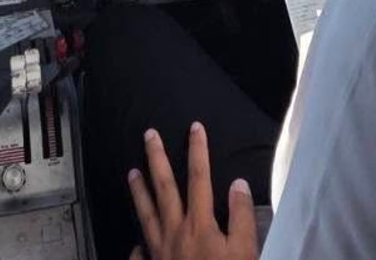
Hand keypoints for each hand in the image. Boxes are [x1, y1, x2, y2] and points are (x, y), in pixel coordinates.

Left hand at [127, 122, 258, 259]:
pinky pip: (139, 252)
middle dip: (156, 158)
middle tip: (149, 135)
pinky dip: (136, 244)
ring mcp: (158, 249)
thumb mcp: (244, 251)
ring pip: (146, 214)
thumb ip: (242, 217)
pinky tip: (134, 240)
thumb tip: (239, 183)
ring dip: (139, 191)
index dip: (198, 150)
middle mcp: (174, 231)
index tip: (195, 128)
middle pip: (164, 188)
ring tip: (131, 173)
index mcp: (199, 224)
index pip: (199, 178)